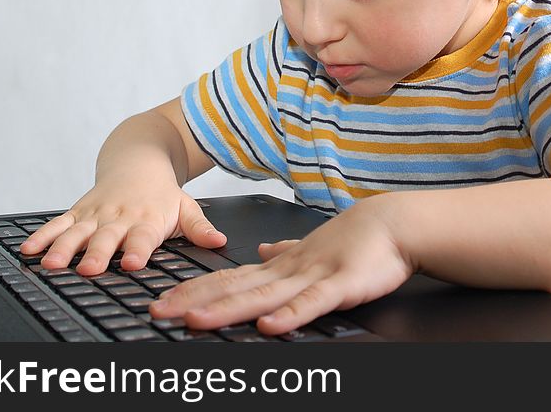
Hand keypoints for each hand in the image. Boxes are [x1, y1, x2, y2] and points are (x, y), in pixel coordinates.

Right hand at [19, 179, 225, 275]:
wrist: (138, 157)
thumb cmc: (162, 192)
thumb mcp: (185, 206)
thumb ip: (199, 228)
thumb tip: (219, 241)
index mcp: (147, 219)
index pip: (143, 237)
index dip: (138, 250)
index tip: (134, 263)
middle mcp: (119, 218)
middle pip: (107, 239)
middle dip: (98, 254)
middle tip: (91, 269)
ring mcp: (96, 215)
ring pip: (77, 233)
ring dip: (64, 249)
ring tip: (53, 264)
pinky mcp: (78, 212)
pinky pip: (58, 224)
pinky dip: (43, 236)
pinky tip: (28, 250)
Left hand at [148, 195, 414, 334]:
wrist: (393, 223)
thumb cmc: (357, 239)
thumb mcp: (311, 247)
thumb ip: (284, 250)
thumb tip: (263, 250)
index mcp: (281, 265)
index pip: (229, 278)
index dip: (195, 289)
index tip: (164, 297)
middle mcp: (288, 270)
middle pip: (234, 288)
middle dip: (194, 300)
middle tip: (158, 311)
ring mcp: (313, 276)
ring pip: (263, 296)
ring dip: (227, 309)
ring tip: (195, 320)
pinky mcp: (342, 285)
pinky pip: (313, 303)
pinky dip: (290, 315)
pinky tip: (269, 327)